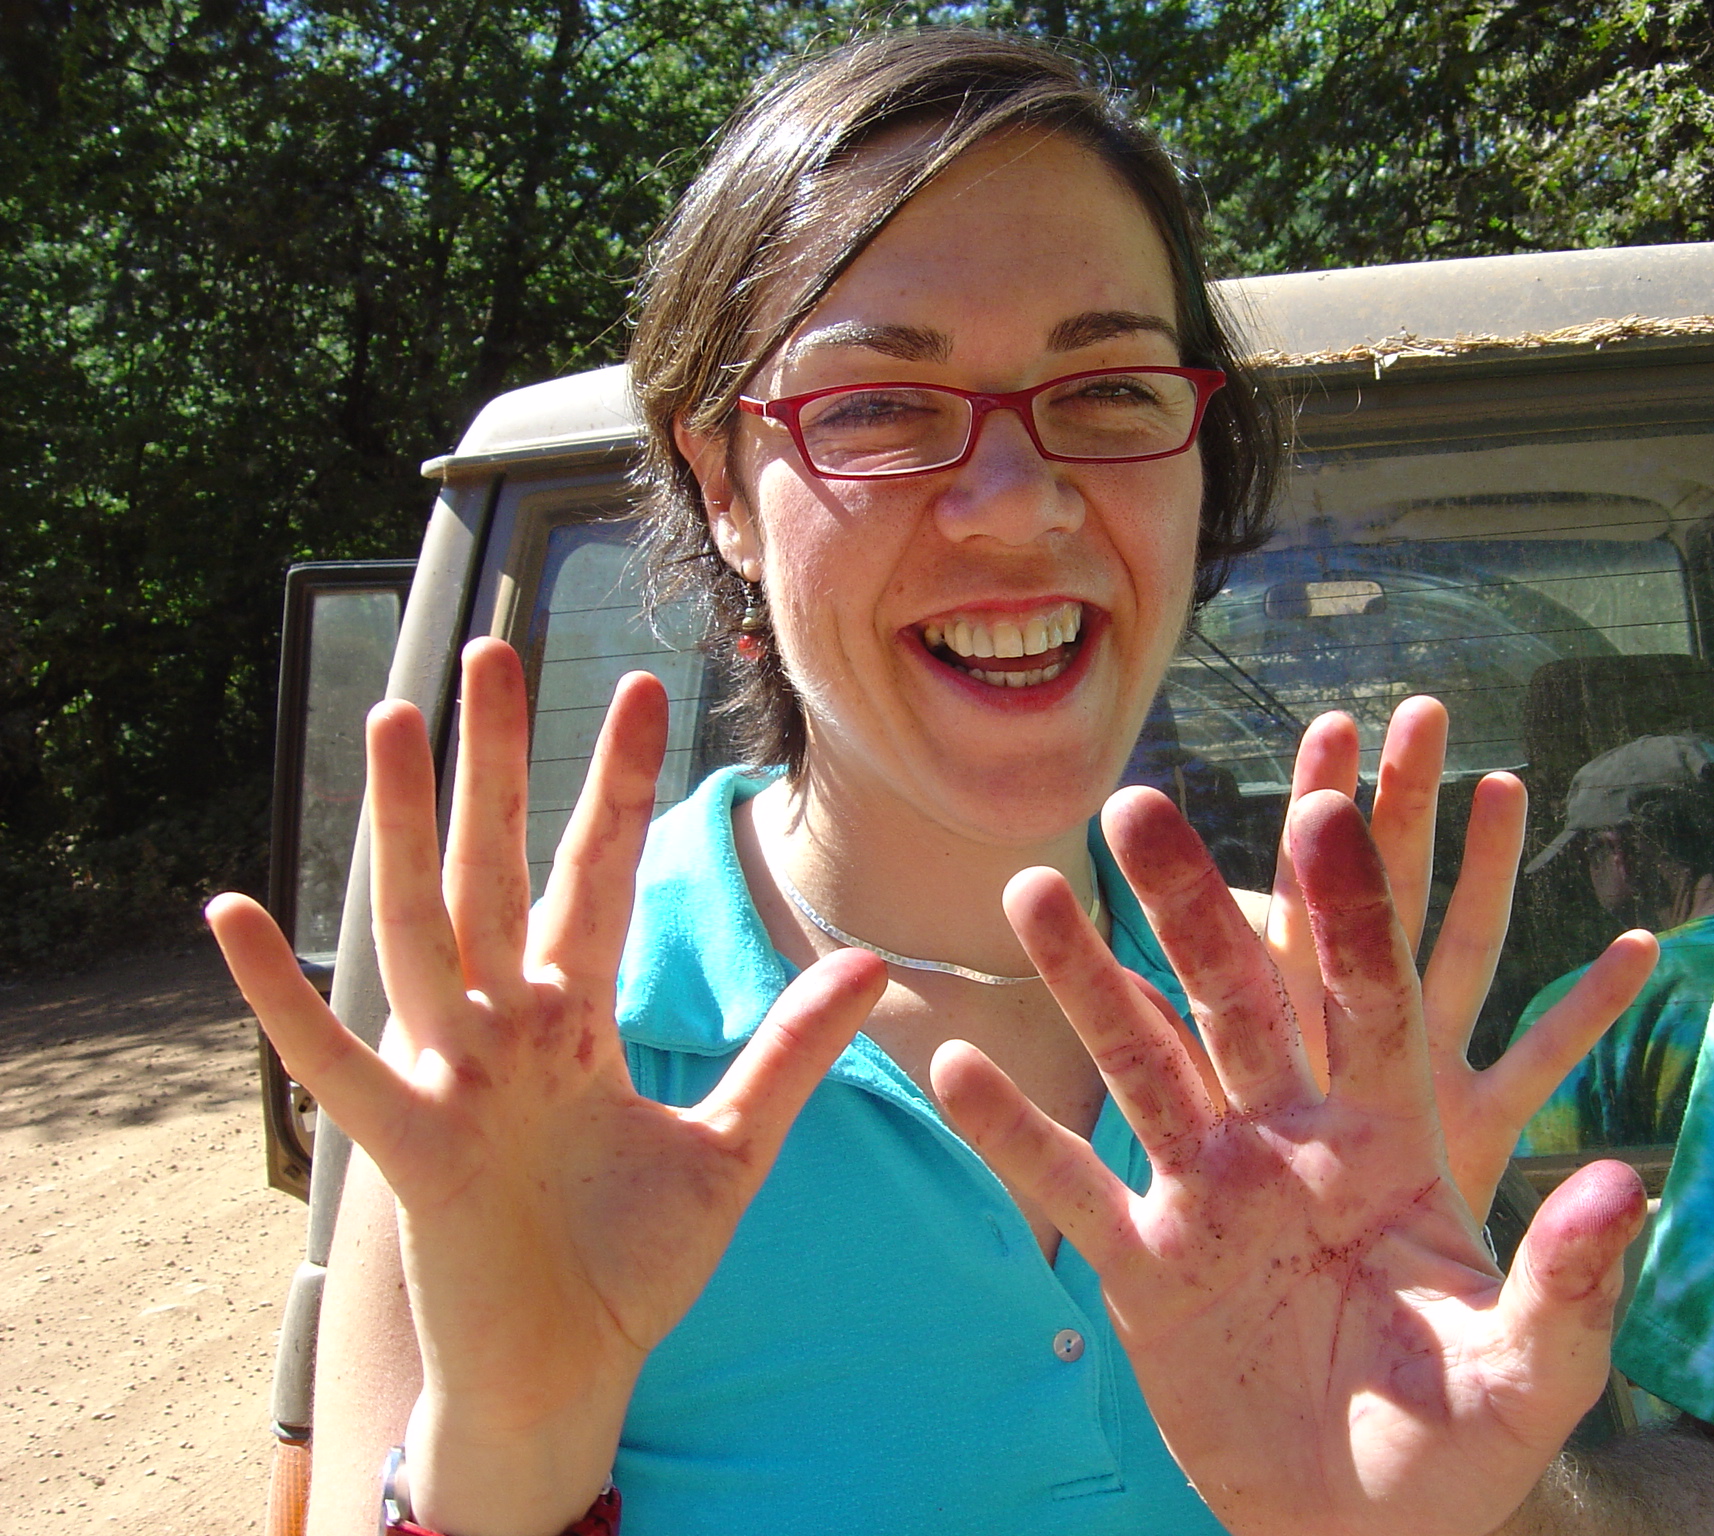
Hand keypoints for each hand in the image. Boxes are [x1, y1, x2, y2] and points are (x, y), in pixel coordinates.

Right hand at [208, 639, 884, 1535]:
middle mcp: (506, 1030)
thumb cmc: (632, 1262)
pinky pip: (333, 1062)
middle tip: (496, 649)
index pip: (597, 878)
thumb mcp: (728, 1146)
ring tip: (393, 720)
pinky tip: (234, 913)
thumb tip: (872, 966)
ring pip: (423, 930)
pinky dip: (282, 996)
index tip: (644, 691)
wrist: (570, 1370)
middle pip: (499, 872)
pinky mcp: (409, 1145)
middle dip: (501, 767)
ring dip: (403, 828)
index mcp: (575, 1021)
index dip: (616, 789)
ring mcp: (452, 1078)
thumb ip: (785, 1053)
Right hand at [933, 788, 1646, 1535]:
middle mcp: (1290, 1141)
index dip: (1352, 909)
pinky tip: (952, 1065)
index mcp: (1393, 1139)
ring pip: (1139, 1066)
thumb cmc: (1459, 1442)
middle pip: (1234, 1001)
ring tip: (1030, 892)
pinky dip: (1013, 1132)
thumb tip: (1625, 1181)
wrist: (1358, 1528)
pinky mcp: (1144, 1264)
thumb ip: (1570, 1278)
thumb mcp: (1531, 1370)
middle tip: (1138, 805)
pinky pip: (1071, 1187)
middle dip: (1190, 906)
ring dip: (1087, 984)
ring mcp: (1209, 1194)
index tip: (1327, 805)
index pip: (1372, 998)